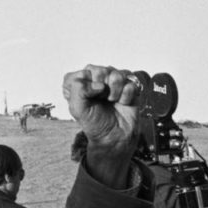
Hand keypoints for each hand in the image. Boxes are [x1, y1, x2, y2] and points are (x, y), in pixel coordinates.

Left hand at [63, 65, 139, 187]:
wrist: (115, 136)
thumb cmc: (94, 123)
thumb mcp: (77, 108)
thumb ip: (78, 90)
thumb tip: (98, 84)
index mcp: (80, 83)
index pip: (79, 74)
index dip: (84, 86)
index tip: (87, 98)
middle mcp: (96, 79)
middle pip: (98, 70)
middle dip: (100, 88)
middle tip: (101, 99)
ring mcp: (113, 81)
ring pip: (116, 74)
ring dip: (114, 91)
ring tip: (112, 101)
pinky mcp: (130, 86)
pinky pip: (131, 82)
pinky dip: (126, 95)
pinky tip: (122, 102)